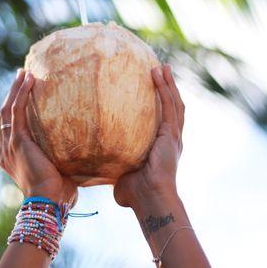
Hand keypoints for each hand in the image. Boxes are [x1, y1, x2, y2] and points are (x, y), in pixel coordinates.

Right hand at [0, 69, 76, 206]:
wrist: (48, 202)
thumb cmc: (58, 194)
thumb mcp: (56, 170)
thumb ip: (61, 157)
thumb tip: (83, 147)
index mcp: (11, 158)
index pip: (9, 128)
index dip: (13, 109)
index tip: (22, 94)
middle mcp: (6, 151)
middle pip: (4, 115)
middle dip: (12, 94)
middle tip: (22, 76)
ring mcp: (9, 145)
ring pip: (8, 109)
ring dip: (15, 89)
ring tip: (24, 72)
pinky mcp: (18, 141)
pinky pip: (17, 111)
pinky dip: (21, 94)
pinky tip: (28, 80)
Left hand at [114, 64, 183, 208]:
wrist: (149, 200)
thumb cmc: (134, 194)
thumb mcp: (121, 173)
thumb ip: (112, 165)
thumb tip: (93, 165)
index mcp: (163, 148)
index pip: (165, 120)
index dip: (162, 104)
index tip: (155, 89)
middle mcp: (171, 140)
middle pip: (173, 107)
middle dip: (169, 88)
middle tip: (161, 70)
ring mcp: (173, 136)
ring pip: (174, 103)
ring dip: (168, 83)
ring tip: (162, 67)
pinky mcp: (171, 134)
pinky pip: (168, 106)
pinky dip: (164, 88)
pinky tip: (158, 74)